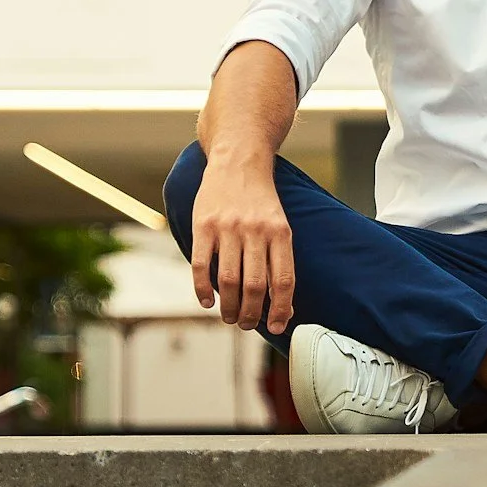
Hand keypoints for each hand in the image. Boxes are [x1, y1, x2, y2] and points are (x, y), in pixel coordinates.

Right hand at [190, 155, 296, 334]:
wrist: (238, 160)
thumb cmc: (261, 201)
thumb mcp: (280, 224)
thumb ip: (279, 259)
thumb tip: (286, 306)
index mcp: (280, 232)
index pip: (283, 279)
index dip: (281, 309)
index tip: (279, 326)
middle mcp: (255, 230)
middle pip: (254, 285)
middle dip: (252, 314)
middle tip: (248, 325)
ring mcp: (227, 228)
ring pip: (228, 281)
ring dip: (229, 307)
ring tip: (230, 318)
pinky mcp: (203, 225)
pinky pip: (200, 265)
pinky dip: (202, 289)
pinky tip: (207, 302)